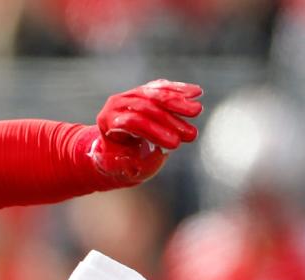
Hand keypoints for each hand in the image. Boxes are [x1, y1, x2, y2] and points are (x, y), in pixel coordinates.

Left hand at [87, 79, 202, 184]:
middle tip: (192, 134)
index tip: (175, 145)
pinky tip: (197, 92)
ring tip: (198, 111)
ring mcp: (131, 94)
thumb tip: (147, 156)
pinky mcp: (145, 89)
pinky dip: (180, 90)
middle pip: (146, 107)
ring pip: (156, 94)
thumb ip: (128, 164)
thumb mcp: (120, 167)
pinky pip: (163, 87)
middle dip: (170, 120)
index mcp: (107, 120)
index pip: (133, 122)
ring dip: (178, 102)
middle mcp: (117, 103)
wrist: (116, 147)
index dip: (155, 133)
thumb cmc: (118, 160)